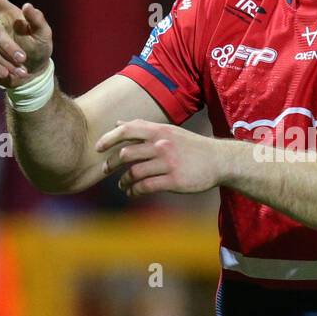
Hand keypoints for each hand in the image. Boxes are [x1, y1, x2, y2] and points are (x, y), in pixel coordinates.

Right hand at [0, 0, 53, 88]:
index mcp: (8, 15)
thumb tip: (28, 6)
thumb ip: (38, 21)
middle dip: (8, 46)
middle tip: (23, 59)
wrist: (32, 73)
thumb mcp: (44, 36)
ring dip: (6, 61)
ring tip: (22, 72)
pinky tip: (6, 75)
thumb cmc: (38, 49)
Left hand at [95, 120, 223, 196]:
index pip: (127, 130)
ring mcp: (168, 163)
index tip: (97, 147)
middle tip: (106, 169)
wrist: (218, 161)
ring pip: (134, 172)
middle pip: (126, 153)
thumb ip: (143, 127)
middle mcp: (162, 145)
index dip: (108, 138)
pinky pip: (146, 186)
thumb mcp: (169, 131)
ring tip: (122, 184)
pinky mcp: (173, 180)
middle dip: (112, 163)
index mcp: (159, 131)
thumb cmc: (191, 146)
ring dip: (123, 181)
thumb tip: (118, 123)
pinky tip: (133, 192)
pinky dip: (135, 190)